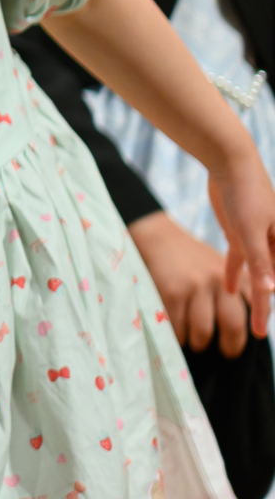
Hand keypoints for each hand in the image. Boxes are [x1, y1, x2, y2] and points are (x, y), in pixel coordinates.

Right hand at [129, 211, 250, 355]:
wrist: (160, 239)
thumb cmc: (193, 259)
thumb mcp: (223, 269)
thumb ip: (238, 291)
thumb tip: (254, 327)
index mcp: (237, 276)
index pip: (257, 308)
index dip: (257, 328)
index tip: (253, 339)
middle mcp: (219, 281)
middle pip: (233, 324)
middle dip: (231, 346)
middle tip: (228, 354)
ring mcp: (196, 286)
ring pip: (204, 330)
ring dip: (199, 343)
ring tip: (196, 344)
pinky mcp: (173, 291)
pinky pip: (179, 326)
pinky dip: (179, 336)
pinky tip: (179, 335)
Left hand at [207, 157, 274, 339]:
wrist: (229, 163)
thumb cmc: (246, 194)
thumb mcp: (250, 231)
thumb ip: (261, 262)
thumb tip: (271, 291)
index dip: (273, 305)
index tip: (267, 331)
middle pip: (273, 282)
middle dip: (266, 307)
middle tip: (260, 335)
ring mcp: (257, 239)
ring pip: (257, 274)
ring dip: (253, 294)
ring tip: (251, 319)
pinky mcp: (240, 233)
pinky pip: (240, 260)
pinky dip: (234, 274)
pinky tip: (229, 291)